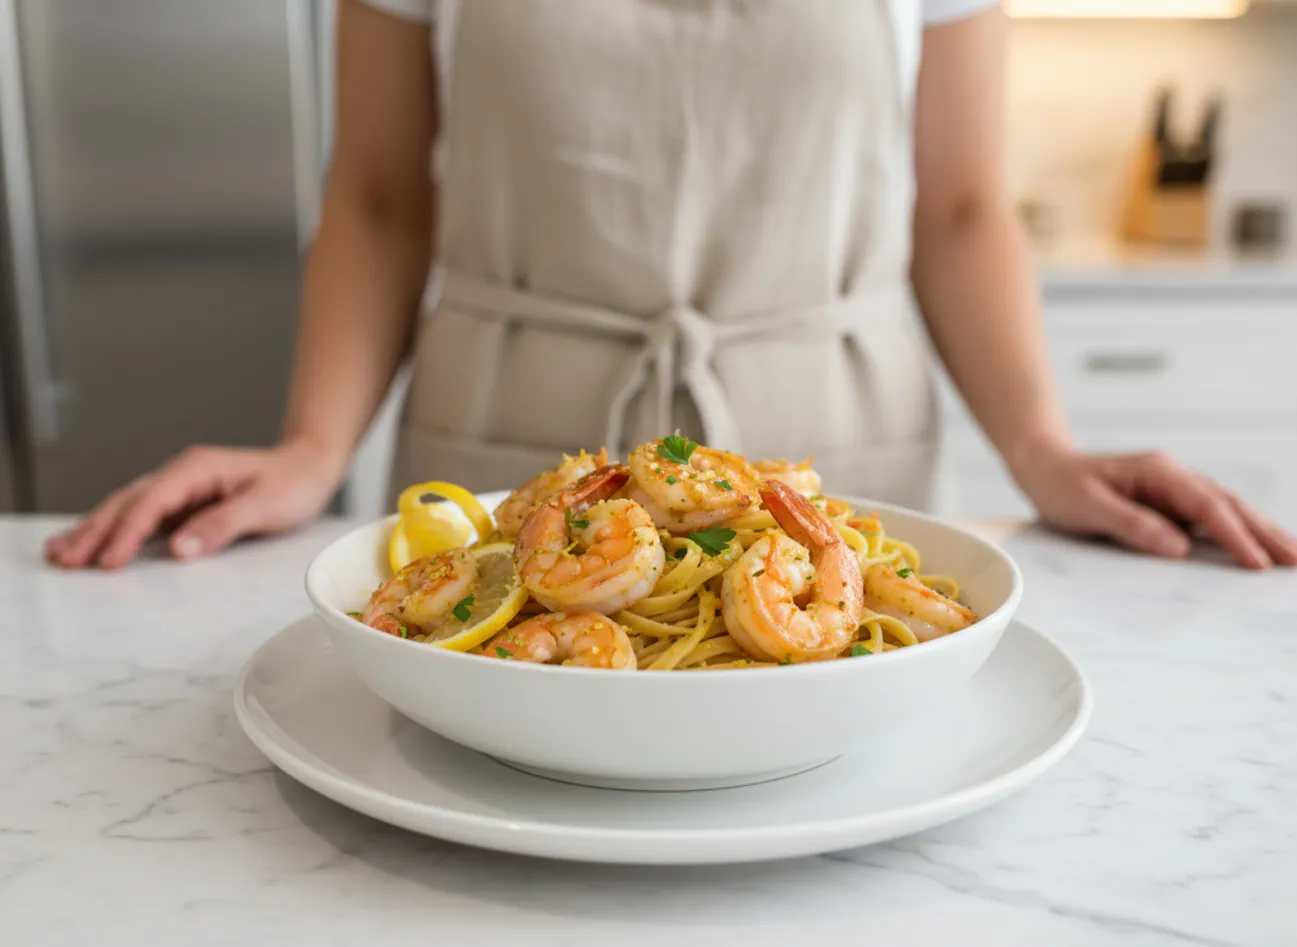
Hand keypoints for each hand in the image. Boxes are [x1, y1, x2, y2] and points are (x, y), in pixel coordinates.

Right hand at [44, 438, 343, 568]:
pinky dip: (115, 530)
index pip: (151, 503)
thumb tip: (179, 548)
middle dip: (94, 532)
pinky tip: (93, 543)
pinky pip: (141, 517)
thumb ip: (222, 525)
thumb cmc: (293, 482)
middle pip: (127, 503)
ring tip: (60, 553)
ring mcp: (180, 488)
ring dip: (95, 531)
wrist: (310, 466)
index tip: (108, 562)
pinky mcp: (184, 503)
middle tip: (64, 561)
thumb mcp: (265, 505)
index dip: (127, 533)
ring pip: (127, 509)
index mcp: (196, 470)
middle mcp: (181, 474)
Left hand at [1010, 444, 1296, 569]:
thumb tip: (1178, 547)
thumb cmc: (1061, 484)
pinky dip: (1237, 534)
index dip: (1235, 534)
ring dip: (1260, 533)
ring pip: (1226, 511)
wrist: (1044, 468)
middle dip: (1266, 533)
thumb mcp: (1087, 506)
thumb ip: (1131, 524)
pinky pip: (1210, 520)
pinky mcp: (1170, 505)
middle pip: (1229, 505)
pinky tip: (1258, 551)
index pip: (1207, 505)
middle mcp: (1174, 477)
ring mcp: (1174, 491)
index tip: (1257, 561)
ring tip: (1291, 558)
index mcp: (1158, 472)